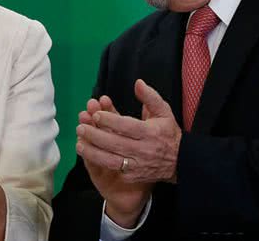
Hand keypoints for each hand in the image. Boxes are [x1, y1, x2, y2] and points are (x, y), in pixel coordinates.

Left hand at [77, 80, 182, 223]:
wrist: (179, 162)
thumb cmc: (168, 133)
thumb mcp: (164, 111)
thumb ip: (150, 96)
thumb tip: (137, 83)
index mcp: (149, 133)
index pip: (126, 126)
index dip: (109, 120)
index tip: (96, 114)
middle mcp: (143, 150)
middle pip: (115, 144)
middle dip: (95, 136)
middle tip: (81, 127)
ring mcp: (137, 165)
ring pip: (110, 160)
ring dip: (93, 152)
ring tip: (79, 143)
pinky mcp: (132, 176)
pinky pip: (113, 169)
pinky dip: (99, 162)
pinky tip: (89, 154)